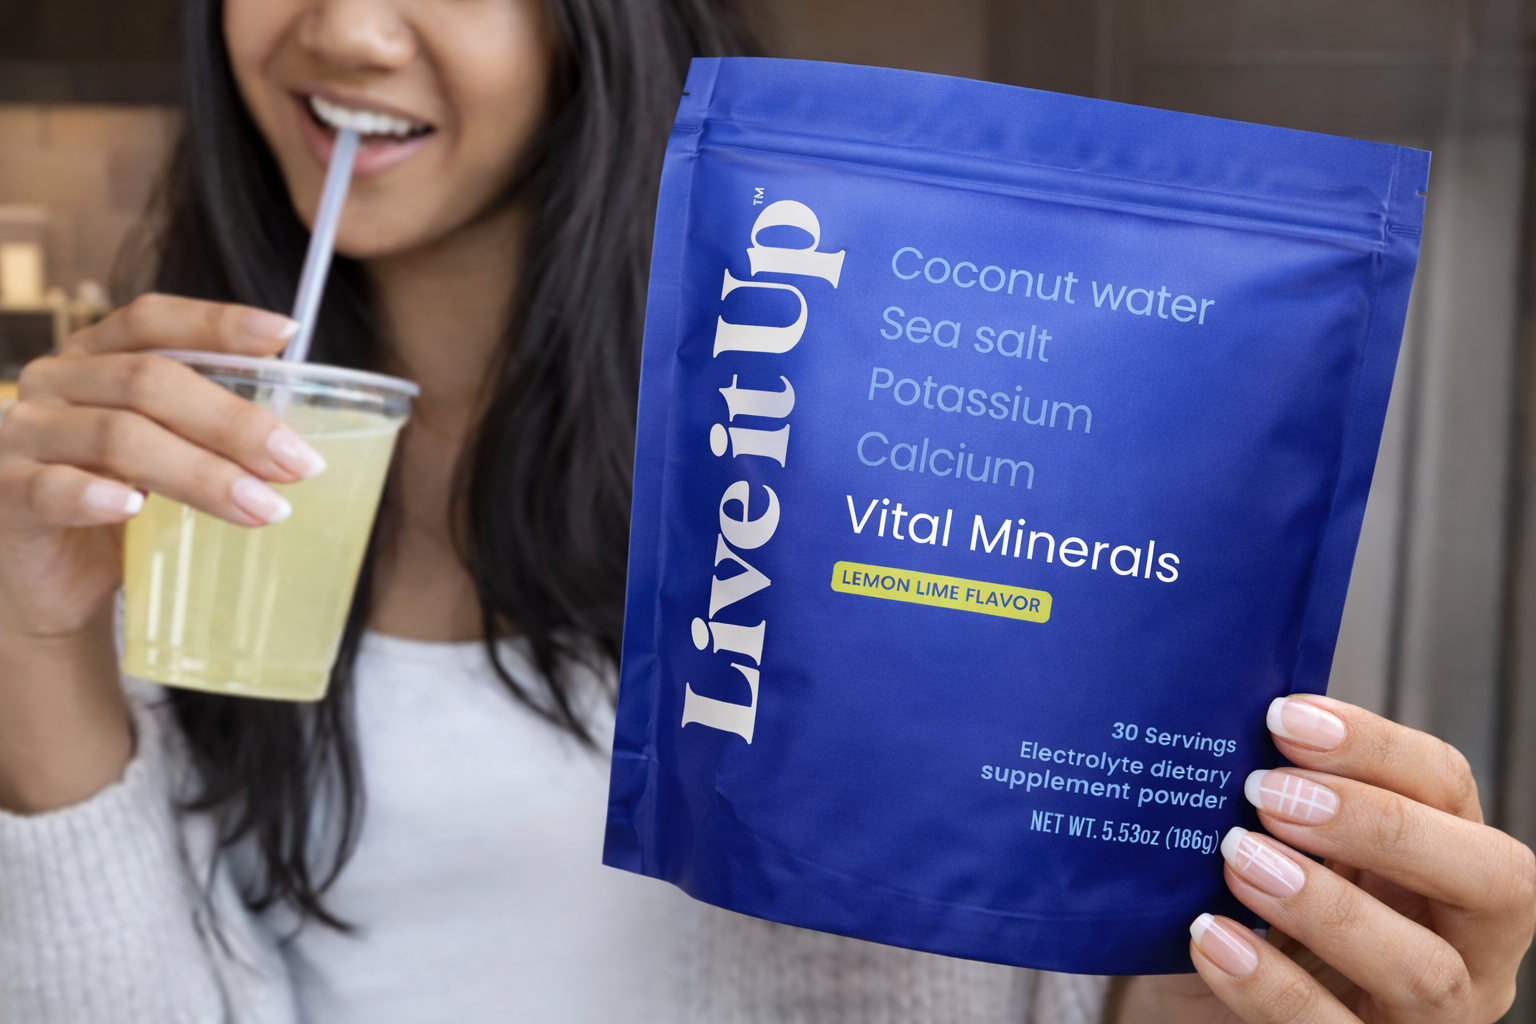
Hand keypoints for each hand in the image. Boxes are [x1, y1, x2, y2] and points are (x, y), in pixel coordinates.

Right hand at [0, 294, 319, 811]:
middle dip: (234, 422)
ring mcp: (21, 436)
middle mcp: (54, 383)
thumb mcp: (167, 454)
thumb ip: (209, 430)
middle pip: (149, 382)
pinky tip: (134, 508)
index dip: (216, 321)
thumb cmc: (119, 504)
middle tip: (300, 463)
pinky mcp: (4, 494)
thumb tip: (298, 434)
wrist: (47, 581)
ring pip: (117, 436)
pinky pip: (48, 487)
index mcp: (96, 358)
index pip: (152, 320)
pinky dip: (94, 495)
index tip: (286, 332)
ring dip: (201, 473)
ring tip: (265, 508)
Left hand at [1117, 695, 1535, 1023]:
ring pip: (1425, 970)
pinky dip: (1271, 987)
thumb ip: (1271, 798)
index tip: (1282, 717)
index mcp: (1444, 867)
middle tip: (1269, 794)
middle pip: (1494, 879)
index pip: (1447, 787)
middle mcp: (1466, 948)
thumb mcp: (1272, 851)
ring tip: (1236, 860)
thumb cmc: (1240, 916)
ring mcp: (1428, 1021)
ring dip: (1328, 907)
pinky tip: (1210, 936)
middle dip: (1383, 826)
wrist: (1196, 1009)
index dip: (1376, 746)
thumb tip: (1217, 714)